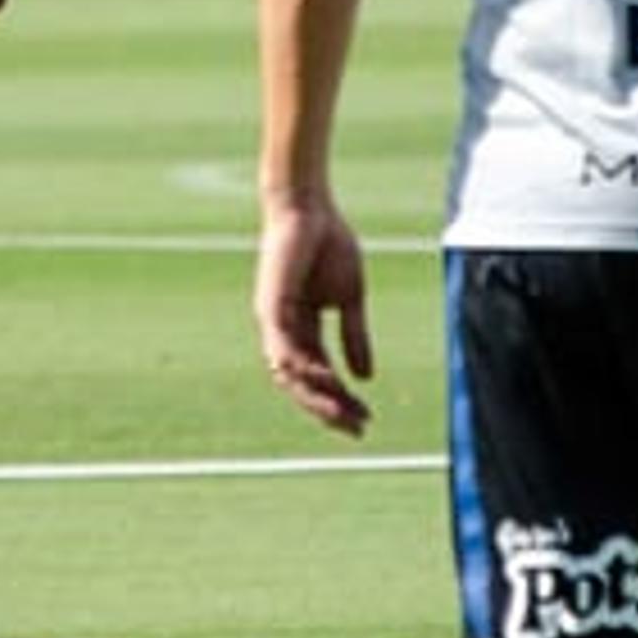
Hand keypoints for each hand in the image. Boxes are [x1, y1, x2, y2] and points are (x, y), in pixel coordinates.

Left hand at [254, 192, 375, 437]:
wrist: (310, 209)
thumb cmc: (328, 244)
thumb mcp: (350, 298)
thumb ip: (354, 336)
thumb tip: (366, 378)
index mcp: (302, 330)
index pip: (321, 376)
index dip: (342, 400)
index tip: (367, 418)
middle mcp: (283, 332)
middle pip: (303, 384)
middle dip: (330, 409)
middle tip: (357, 428)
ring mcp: (274, 322)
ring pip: (290, 375)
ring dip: (317, 398)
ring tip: (344, 415)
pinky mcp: (270, 308)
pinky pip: (283, 349)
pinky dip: (303, 368)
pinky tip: (326, 381)